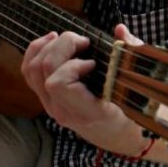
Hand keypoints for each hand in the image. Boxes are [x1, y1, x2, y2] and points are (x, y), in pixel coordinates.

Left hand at [21, 24, 147, 153]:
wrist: (118, 137)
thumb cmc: (131, 114)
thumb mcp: (139, 92)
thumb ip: (131, 56)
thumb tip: (119, 29)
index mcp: (87, 112)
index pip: (59, 85)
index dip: (72, 66)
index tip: (93, 63)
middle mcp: (64, 111)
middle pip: (44, 69)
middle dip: (62, 46)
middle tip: (84, 43)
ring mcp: (51, 106)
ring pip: (32, 69)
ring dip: (48, 47)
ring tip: (69, 40)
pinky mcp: (46, 98)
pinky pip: (29, 73)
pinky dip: (37, 52)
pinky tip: (53, 41)